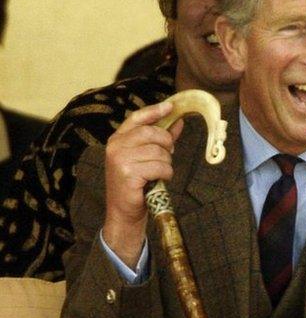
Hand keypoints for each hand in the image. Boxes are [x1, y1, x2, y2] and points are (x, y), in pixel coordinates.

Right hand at [102, 100, 182, 266]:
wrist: (124, 211)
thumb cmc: (137, 183)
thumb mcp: (145, 157)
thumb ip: (160, 139)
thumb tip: (178, 122)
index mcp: (117, 139)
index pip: (136, 118)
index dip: (154, 111)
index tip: (171, 106)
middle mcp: (116, 147)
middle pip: (151, 133)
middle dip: (166, 143)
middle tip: (169, 154)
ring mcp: (121, 160)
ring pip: (159, 152)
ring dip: (167, 163)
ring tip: (159, 172)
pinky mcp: (129, 174)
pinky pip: (160, 167)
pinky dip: (165, 174)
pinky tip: (158, 180)